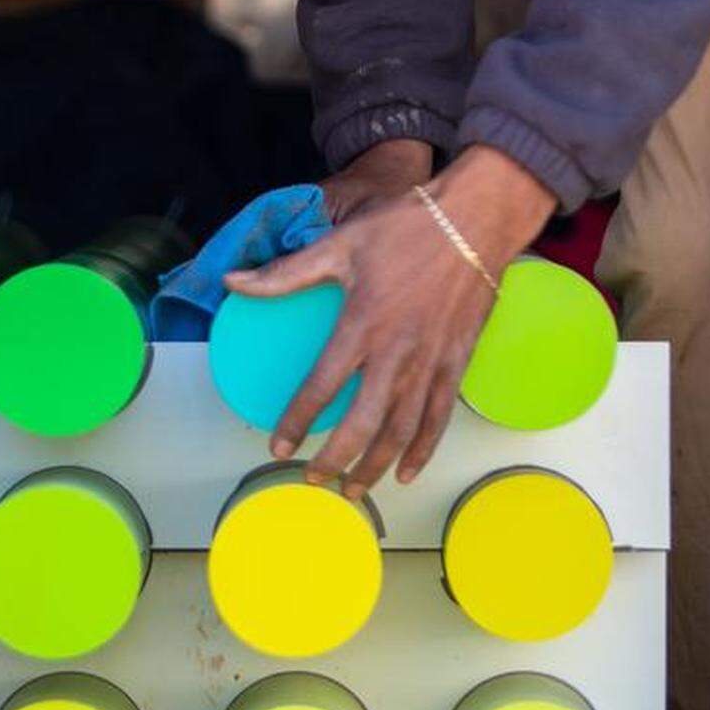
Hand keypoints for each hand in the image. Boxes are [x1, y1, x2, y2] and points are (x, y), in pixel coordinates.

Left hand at [224, 146, 557, 494]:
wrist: (477, 219)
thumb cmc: (406, 228)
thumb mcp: (340, 244)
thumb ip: (285, 272)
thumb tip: (233, 282)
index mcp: (362, 324)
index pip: (321, 387)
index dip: (297, 422)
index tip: (278, 447)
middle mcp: (397, 352)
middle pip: (363, 424)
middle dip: (336, 459)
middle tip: (313, 479)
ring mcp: (431, 361)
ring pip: (402, 431)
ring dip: (375, 466)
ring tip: (353, 490)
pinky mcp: (457, 362)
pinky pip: (439, 417)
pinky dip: (423, 450)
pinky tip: (406, 472)